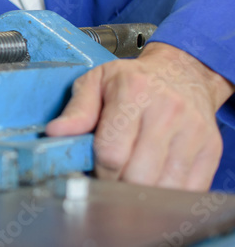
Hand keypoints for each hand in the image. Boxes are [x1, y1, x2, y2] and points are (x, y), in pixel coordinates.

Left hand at [46, 42, 233, 190]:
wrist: (182, 73)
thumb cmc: (134, 80)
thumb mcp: (96, 82)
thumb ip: (76, 110)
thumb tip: (55, 133)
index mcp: (133, 92)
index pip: (111, 153)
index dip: (98, 168)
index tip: (94, 167)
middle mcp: (167, 111)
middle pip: (137, 175)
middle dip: (118, 183)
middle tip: (112, 174)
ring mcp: (192, 132)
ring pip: (164, 187)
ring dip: (143, 191)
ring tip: (132, 175)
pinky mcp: (211, 149)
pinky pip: (190, 189)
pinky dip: (168, 193)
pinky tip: (155, 179)